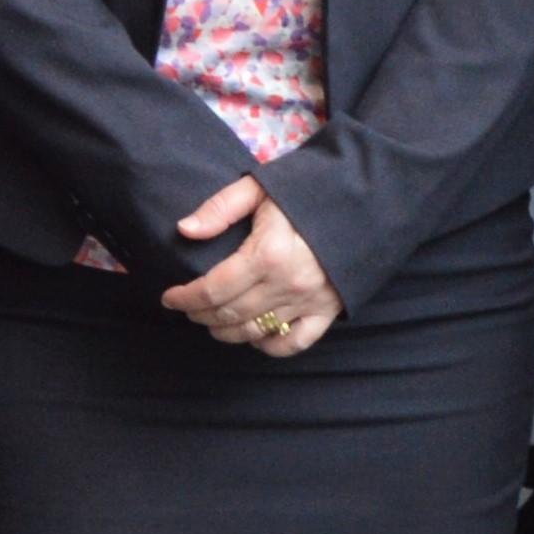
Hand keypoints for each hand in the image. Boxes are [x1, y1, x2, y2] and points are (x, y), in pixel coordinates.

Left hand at [159, 175, 342, 355]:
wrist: (364, 198)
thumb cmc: (309, 188)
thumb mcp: (261, 187)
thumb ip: (221, 208)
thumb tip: (185, 230)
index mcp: (267, 253)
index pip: (213, 289)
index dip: (185, 298)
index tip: (169, 298)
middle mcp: (286, 284)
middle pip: (230, 314)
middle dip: (201, 315)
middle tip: (188, 308)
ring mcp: (308, 301)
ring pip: (255, 332)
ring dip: (227, 332)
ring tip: (213, 322)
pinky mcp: (327, 310)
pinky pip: (294, 343)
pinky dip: (269, 346)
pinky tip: (254, 336)